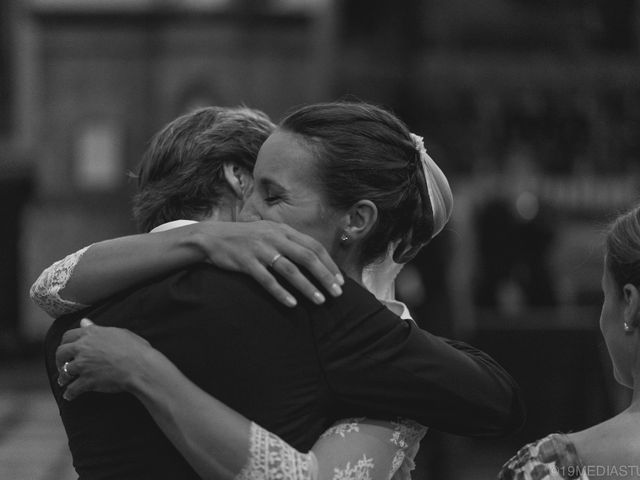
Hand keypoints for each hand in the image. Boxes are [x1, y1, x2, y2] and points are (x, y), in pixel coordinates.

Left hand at [56, 318, 153, 400]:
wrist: (140, 366)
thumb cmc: (135, 348)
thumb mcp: (118, 332)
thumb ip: (97, 328)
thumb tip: (84, 322)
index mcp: (91, 334)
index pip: (69, 335)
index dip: (66, 342)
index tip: (68, 348)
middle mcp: (84, 348)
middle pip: (61, 352)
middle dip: (59, 360)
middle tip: (63, 365)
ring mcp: (83, 365)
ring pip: (65, 371)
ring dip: (63, 377)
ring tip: (64, 382)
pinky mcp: (86, 381)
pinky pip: (72, 389)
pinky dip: (69, 394)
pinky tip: (69, 396)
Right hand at [194, 221, 343, 306]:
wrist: (213, 237)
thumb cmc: (246, 238)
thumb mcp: (269, 233)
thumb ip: (289, 242)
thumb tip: (314, 258)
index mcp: (283, 230)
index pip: (314, 246)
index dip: (329, 264)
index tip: (340, 281)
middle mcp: (274, 237)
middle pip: (307, 257)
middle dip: (325, 276)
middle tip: (337, 293)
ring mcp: (260, 249)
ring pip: (290, 270)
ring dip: (307, 286)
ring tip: (320, 301)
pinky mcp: (246, 262)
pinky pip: (267, 280)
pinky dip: (280, 292)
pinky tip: (292, 304)